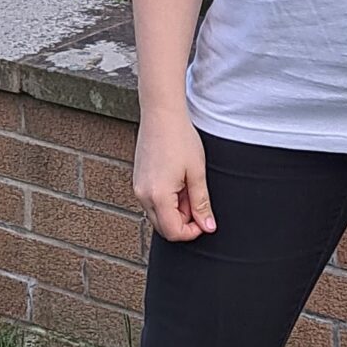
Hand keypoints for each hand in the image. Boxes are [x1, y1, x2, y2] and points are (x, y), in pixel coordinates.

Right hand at [132, 111, 216, 241]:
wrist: (161, 114)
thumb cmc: (180, 138)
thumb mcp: (197, 173)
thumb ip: (201, 203)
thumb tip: (208, 226)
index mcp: (158, 196)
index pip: (174, 232)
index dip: (192, 231)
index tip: (204, 219)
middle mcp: (143, 196)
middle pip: (164, 227)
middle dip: (184, 221)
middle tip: (196, 198)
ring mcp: (138, 188)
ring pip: (158, 215)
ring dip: (175, 209)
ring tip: (187, 184)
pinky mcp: (138, 181)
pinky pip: (152, 201)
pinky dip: (166, 199)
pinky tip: (176, 180)